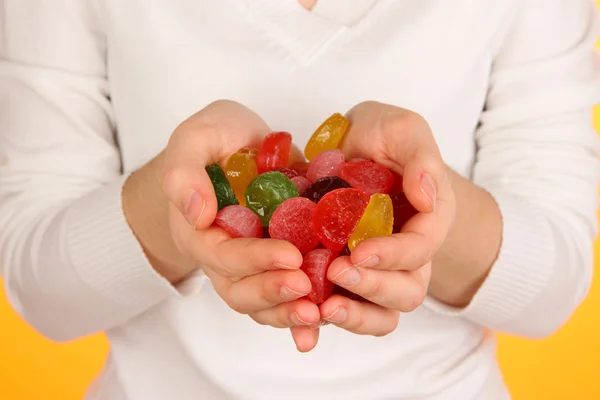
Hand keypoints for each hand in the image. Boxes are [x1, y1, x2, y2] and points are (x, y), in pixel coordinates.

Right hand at [124, 100, 320, 351]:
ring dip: (288, 312)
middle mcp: (224, 256)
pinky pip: (288, 293)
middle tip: (305, 287)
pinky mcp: (279, 260)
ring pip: (262, 303)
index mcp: (200, 232)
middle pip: (240, 291)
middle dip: (273, 293)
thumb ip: (185, 172)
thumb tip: (197, 213)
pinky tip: (328, 314)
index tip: (289, 254)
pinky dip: (304, 310)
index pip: (223, 256)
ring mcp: (252, 263)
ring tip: (317, 314)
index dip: (254, 259)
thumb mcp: (195, 139)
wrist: (237, 145)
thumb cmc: (214, 140)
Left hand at [319, 101, 455, 334]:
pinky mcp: (344, 273)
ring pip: (379, 312)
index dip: (393, 256)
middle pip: (405, 292)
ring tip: (321, 310)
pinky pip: (340, 306)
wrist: (352, 145)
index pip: (419, 250)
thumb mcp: (403, 130)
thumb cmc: (382, 135)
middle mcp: (405, 254)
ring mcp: (375, 268)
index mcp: (426, 222)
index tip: (359, 251)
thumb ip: (421, 157)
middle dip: (373, 288)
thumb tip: (428, 198)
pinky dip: (323, 321)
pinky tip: (300, 328)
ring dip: (354, 316)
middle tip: (336, 273)